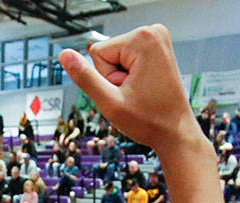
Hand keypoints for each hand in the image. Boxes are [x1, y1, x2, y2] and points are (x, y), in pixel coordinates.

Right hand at [56, 26, 199, 152]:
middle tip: (137, 94)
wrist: (175, 133)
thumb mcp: (110, 102)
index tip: (129, 91)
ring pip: (115, 58)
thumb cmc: (149, 121)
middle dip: (115, 78)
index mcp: (143, 38)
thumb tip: (64, 55)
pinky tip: (146, 87)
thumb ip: (85, 78)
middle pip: (107, 54)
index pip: (97, 54)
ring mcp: (157, 38)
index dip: (107, 79)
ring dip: (123, 79)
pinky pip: (127, 60)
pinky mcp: (157, 47)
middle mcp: (153, 32)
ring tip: (143, 92)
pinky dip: (132, 76)